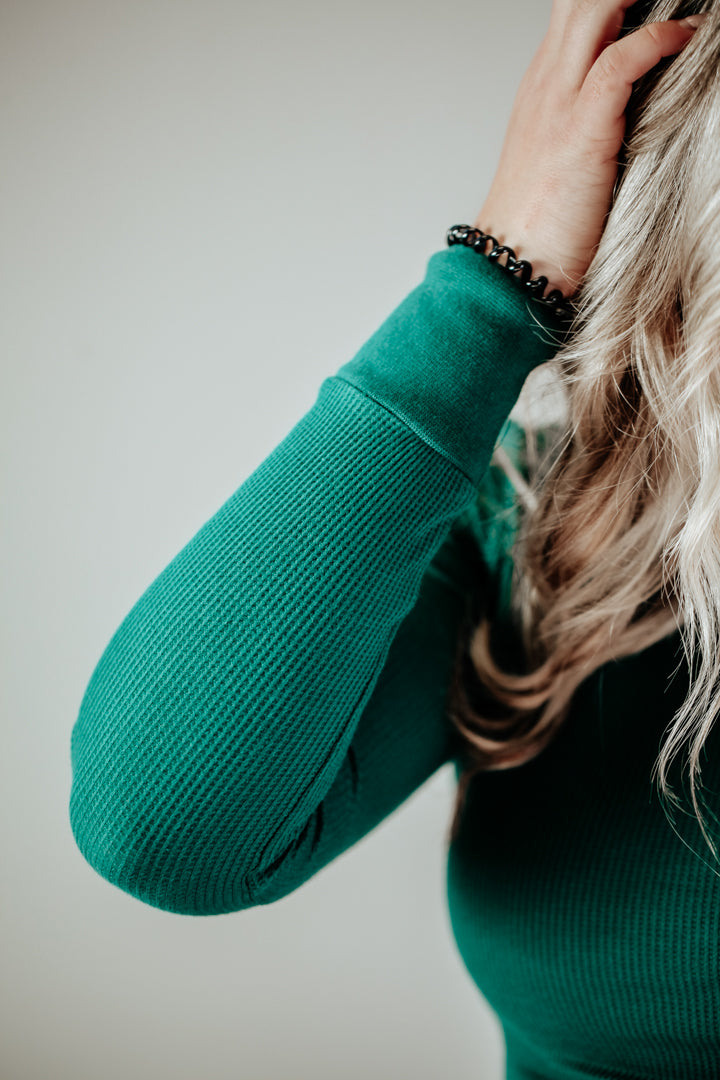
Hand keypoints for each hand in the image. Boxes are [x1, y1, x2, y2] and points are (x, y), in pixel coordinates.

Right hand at [475, 0, 706, 297]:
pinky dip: (659, 40)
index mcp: (542, 85)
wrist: (511, 267)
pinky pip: (621, 61)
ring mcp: (559, 103)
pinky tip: (687, 36)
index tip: (648, 4)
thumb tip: (637, 106)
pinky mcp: (580, 130)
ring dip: (635, 0)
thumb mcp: (562, 154)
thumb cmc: (540, 225)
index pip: (574, 10)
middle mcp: (546, 82)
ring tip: (683, 6)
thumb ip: (591, 118)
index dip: (610, 1)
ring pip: (593, 10)